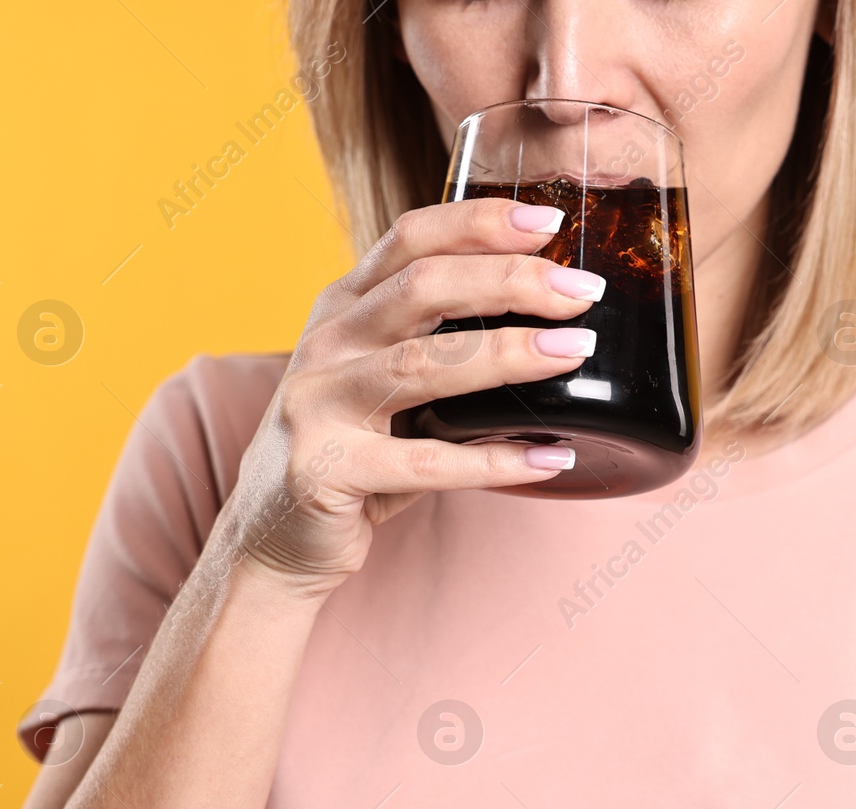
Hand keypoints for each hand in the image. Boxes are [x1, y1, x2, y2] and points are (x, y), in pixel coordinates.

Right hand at [220, 197, 603, 594]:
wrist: (273, 539)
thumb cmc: (351, 452)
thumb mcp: (383, 379)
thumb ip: (438, 341)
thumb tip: (551, 321)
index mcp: (342, 307)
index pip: (410, 238)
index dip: (480, 222)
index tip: (549, 222)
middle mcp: (326, 344)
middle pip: (424, 286)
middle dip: (510, 280)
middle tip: (583, 291)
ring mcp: (318, 404)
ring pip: (425, 364)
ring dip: (510, 353)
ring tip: (576, 351)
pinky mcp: (325, 470)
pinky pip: (426, 463)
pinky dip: (495, 460)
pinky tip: (550, 457)